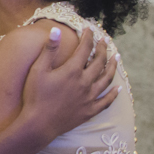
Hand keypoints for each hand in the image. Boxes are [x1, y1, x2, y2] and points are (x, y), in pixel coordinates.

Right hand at [20, 28, 120, 143]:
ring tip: (116, 58)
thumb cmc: (35, 96)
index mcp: (72, 71)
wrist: (39, 124)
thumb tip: (56, 31)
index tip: (89, 30)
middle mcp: (85, 82)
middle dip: (102, 49)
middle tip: (104, 41)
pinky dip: (114, 94)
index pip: (84, 49)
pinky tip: (118, 89)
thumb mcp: (38, 70)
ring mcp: (89, 97)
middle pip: (99, 62)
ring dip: (112, 66)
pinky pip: (106, 100)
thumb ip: (49, 50)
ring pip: (106, 79)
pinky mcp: (90, 110)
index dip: (88, 37)